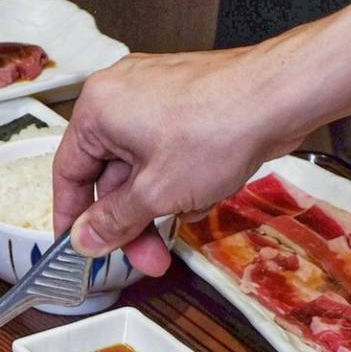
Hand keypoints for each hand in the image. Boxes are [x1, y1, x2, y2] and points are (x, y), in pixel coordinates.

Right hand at [52, 48, 301, 275]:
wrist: (282, 95)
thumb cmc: (220, 125)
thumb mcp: (155, 193)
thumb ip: (112, 222)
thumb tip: (85, 240)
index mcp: (97, 109)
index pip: (67, 174)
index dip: (72, 218)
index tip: (79, 247)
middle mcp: (120, 95)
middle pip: (108, 175)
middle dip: (129, 221)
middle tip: (143, 256)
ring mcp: (153, 96)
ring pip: (139, 167)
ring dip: (156, 204)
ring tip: (179, 227)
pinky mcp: (184, 102)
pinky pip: (165, 153)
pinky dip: (177, 179)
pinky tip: (200, 195)